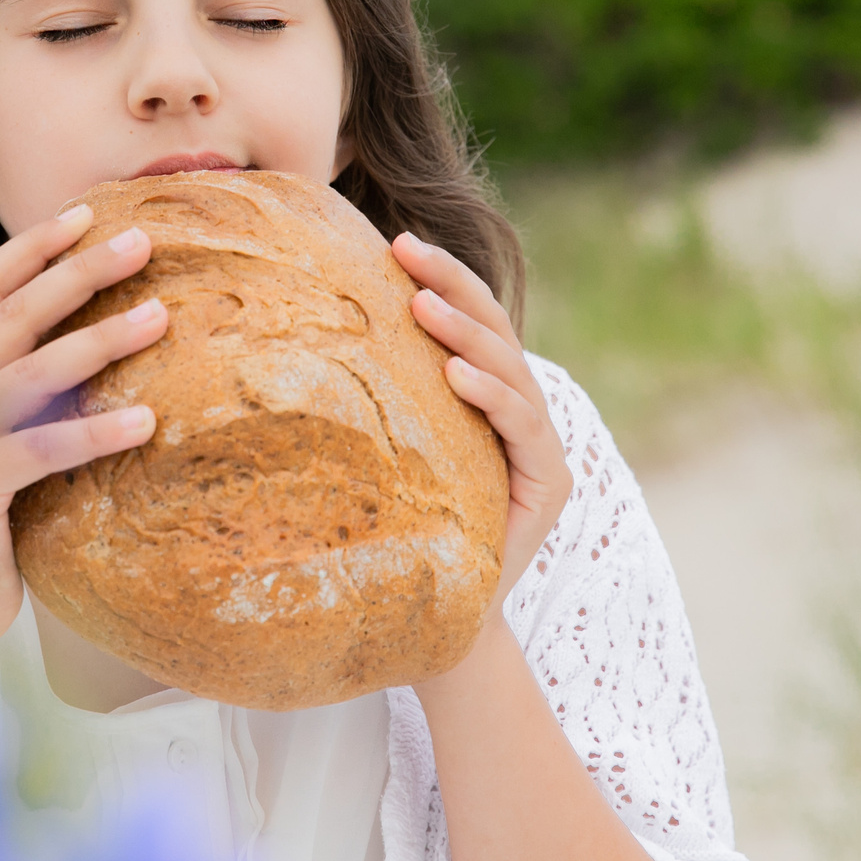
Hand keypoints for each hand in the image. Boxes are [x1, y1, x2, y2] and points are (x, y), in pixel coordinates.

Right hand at [0, 204, 167, 693]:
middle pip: (16, 313)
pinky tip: (146, 422)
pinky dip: (95, 431)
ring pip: (32, 371)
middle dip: (80, 271)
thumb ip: (17, 384)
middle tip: (142, 243)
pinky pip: (42, 449)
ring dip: (100, 339)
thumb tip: (97, 338)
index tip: (89, 212)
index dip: (34, 245)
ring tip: (159, 317)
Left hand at [393, 232, 571, 624]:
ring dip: (464, 331)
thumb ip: (380, 399)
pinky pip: (523, 425)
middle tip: (404, 248)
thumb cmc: (404, 532)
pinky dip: (490, 394)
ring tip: (421, 305)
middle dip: (450, 282)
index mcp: (485, 396)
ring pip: (508, 367)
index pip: (468, 319)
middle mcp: (520, 411)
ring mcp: (541, 446)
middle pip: (492, 328)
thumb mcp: (386, 452)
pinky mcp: (551, 483)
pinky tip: (456, 375)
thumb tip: (308, 336)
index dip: (440, 277)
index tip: (392, 241)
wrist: (442, 620)